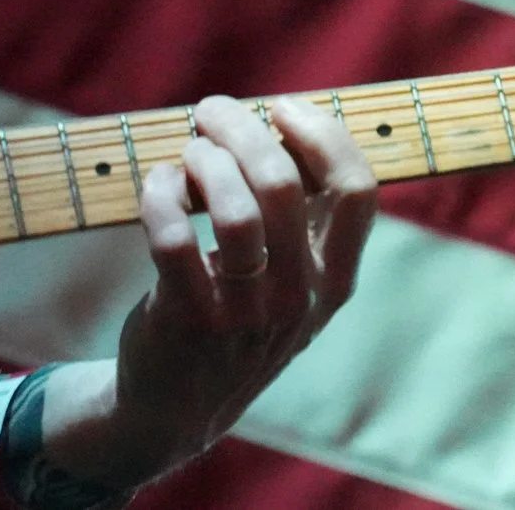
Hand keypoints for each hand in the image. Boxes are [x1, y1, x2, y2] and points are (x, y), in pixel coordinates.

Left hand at [102, 95, 376, 477]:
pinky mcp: (188, 320)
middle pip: (283, 184)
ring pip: (232, 209)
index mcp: (333, 279)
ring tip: (185, 154)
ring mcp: (245, 314)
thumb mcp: (289, 280)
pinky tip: (156, 185)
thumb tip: (280, 118)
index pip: (358, 191)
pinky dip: (160, 194)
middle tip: (211, 111)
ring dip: (201, 161)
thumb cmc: (234, 314)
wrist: (176, 406)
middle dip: (240, 128)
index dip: (323, 134)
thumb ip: (299, 216)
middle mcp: (298, 297)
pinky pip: (173, 236)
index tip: (282, 108)